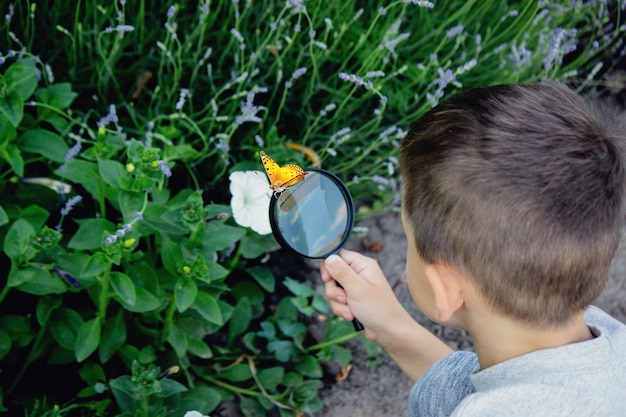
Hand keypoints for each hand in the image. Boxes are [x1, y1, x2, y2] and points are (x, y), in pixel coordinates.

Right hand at [321, 248, 453, 381]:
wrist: (389, 331)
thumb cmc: (378, 309)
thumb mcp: (357, 288)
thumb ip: (341, 272)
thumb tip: (329, 257)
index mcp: (363, 264)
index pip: (337, 255)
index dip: (329, 266)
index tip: (327, 279)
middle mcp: (359, 273)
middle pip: (333, 274)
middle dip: (334, 289)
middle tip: (343, 298)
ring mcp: (356, 286)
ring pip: (334, 289)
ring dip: (338, 302)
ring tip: (350, 311)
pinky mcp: (353, 298)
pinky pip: (338, 300)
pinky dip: (341, 309)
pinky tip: (351, 315)